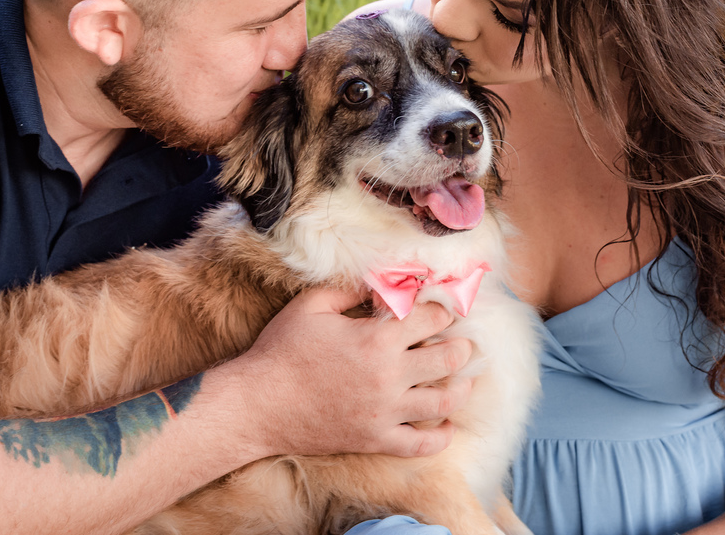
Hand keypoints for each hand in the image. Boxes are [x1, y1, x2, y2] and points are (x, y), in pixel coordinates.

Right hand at [228, 286, 473, 458]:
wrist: (258, 404)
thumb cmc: (282, 350)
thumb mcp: (313, 305)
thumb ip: (352, 289)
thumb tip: (383, 281)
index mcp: (377, 339)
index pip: (431, 319)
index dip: (443, 309)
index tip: (446, 307)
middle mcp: (390, 377)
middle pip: (448, 359)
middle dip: (462, 346)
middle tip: (465, 341)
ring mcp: (385, 413)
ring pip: (443, 402)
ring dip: (462, 387)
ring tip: (466, 378)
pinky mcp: (375, 440)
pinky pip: (420, 445)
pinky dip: (440, 437)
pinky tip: (447, 426)